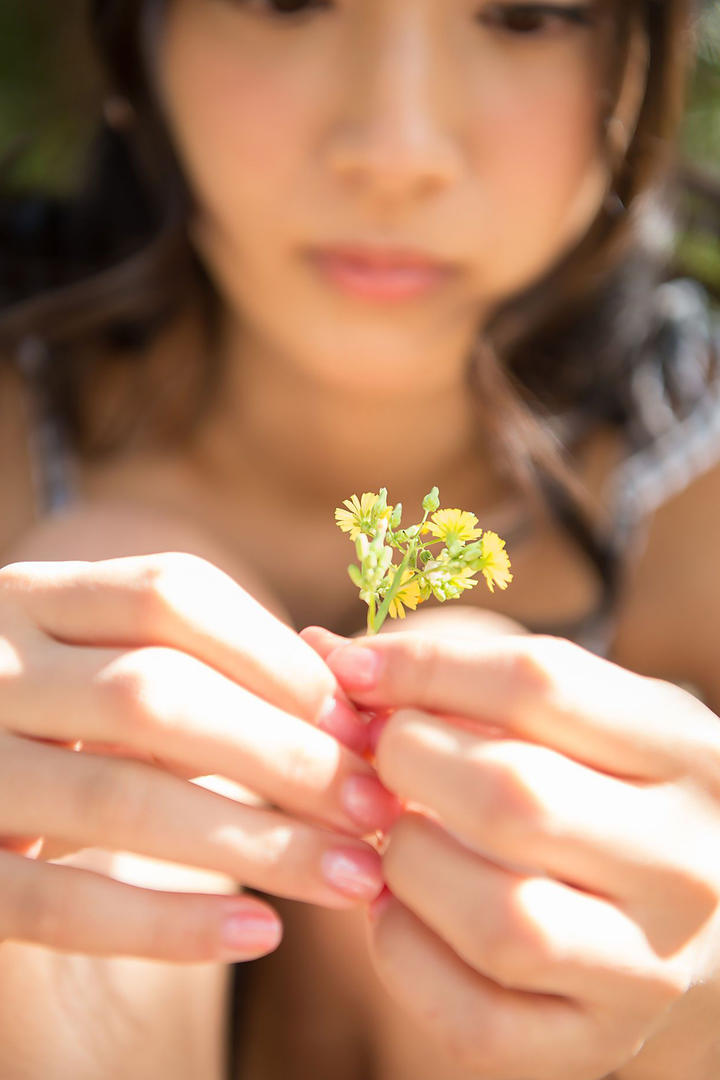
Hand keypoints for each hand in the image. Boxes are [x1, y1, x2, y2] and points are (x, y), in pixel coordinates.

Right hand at [0, 553, 400, 963]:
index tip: (364, 724)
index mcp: (36, 599)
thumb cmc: (47, 715)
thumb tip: (348, 697)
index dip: (279, 659)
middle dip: (284, 754)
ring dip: (254, 842)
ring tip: (351, 876)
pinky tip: (258, 932)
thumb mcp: (98, 662)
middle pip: (155, 694)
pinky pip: (58, 904)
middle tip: (378, 808)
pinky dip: (167, 923)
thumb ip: (199, 666)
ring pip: (118, 796)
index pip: (171, 596)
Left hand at [304, 627, 719, 1079]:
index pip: (539, 685)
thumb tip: (325, 652)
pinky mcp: (597, 1043)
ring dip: (407, 864)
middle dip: (409, 764)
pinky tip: (395, 907)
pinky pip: (475, 1019)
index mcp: (685, 754)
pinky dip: (403, 955)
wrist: (690, 915)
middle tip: (377, 758)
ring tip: (393, 835)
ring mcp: (649, 967)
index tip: (352, 670)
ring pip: (498, 919)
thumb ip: (466, 679)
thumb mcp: (575, 716)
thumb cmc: (603, 787)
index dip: (424, 668)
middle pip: (514, 797)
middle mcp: (684, 863)